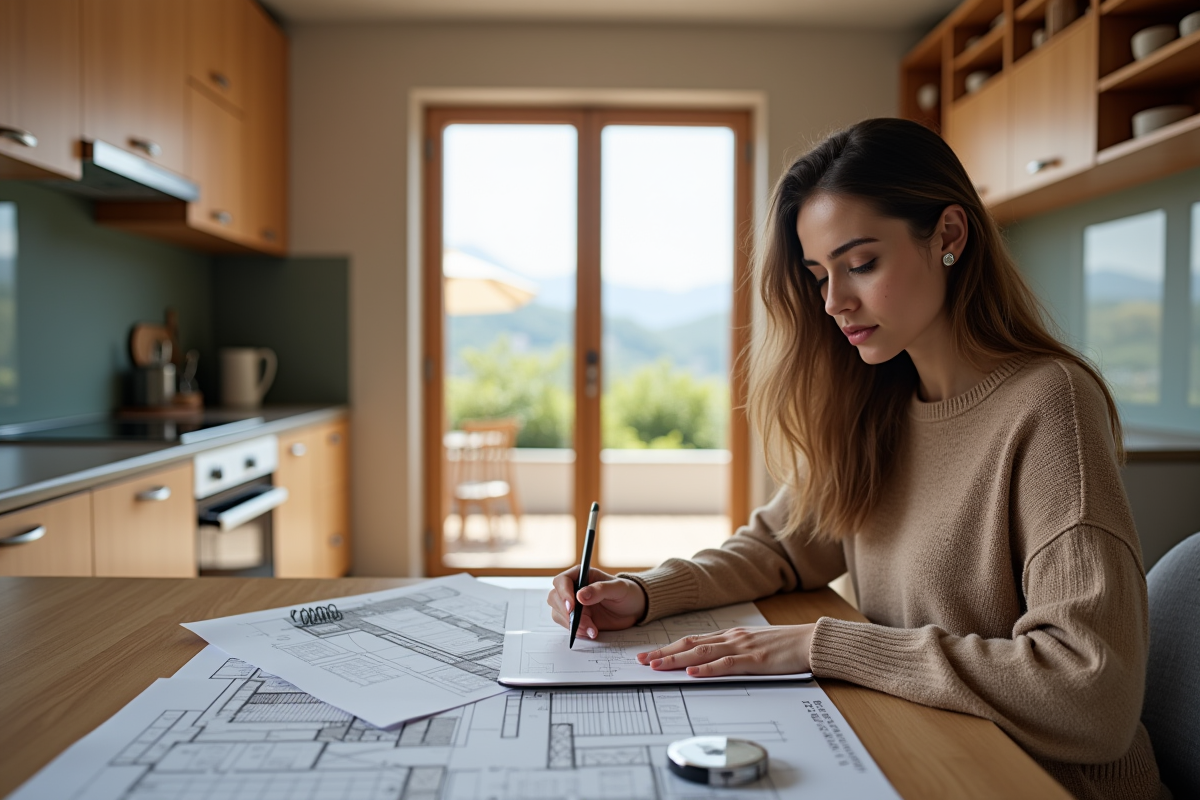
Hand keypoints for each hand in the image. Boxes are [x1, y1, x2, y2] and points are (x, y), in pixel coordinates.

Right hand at [547, 567, 646, 639]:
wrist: (633, 609)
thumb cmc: (627, 593)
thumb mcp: (618, 588)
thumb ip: (600, 590)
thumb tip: (580, 596)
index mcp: (582, 575)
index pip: (562, 581)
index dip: (563, 593)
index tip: (573, 606)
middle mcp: (574, 589)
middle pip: (554, 598)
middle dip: (567, 612)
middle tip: (583, 621)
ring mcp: (573, 605)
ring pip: (558, 613)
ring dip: (573, 624)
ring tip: (592, 628)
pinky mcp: (576, 618)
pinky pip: (567, 625)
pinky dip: (577, 631)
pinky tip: (591, 632)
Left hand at [636, 624, 814, 676]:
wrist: (811, 642)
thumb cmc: (786, 646)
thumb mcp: (755, 646)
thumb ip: (734, 652)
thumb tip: (711, 663)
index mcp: (731, 635)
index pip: (693, 640)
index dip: (669, 646)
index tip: (650, 654)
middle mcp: (732, 637)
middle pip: (690, 644)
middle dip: (664, 652)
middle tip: (642, 661)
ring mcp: (742, 647)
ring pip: (702, 652)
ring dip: (676, 659)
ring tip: (657, 666)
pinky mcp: (755, 660)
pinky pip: (726, 664)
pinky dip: (707, 668)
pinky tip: (692, 672)